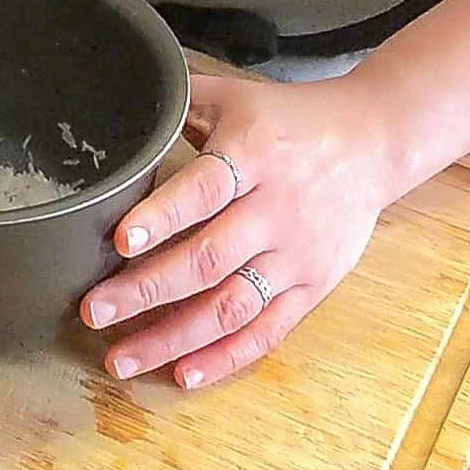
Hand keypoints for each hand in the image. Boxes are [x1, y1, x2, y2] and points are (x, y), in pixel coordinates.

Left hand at [81, 73, 405, 388]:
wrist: (375, 141)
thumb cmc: (291, 119)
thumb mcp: (237, 95)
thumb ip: (180, 100)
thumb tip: (120, 96)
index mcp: (253, 155)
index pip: (203, 191)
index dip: (160, 218)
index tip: (118, 242)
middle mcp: (276, 210)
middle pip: (208, 259)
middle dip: (146, 291)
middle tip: (93, 311)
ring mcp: (297, 255)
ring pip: (232, 306)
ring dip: (174, 339)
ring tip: (123, 358)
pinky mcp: (314, 287)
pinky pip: (268, 331)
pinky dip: (225, 357)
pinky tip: (183, 375)